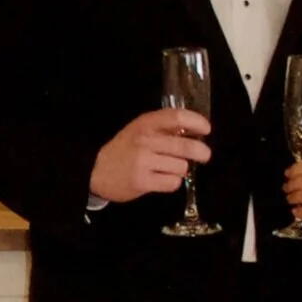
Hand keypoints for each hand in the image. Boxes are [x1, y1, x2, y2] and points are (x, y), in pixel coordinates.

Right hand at [92, 109, 209, 202]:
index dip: (196, 122)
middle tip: (205, 155)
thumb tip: (195, 132)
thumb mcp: (139, 130)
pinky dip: (172, 183)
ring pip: (181, 167)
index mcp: (145, 124)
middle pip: (185, 146)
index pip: (176, 117)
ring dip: (180, 169)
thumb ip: (163, 128)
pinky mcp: (142, 182)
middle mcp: (145, 140)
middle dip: (201, 152)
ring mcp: (143, 162)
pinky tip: (162, 180)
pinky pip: (172, 183)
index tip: (206, 129)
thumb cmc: (123, 150)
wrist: (95, 171)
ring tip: (169, 169)